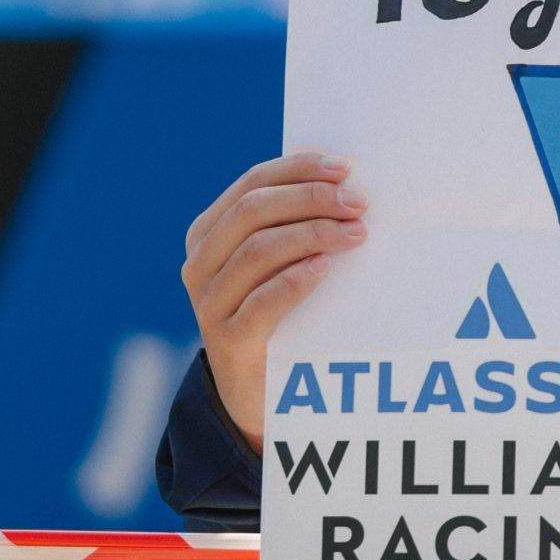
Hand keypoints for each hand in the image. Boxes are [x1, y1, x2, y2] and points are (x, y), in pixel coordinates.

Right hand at [183, 151, 363, 447]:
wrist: (256, 391)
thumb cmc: (278, 314)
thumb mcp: (279, 263)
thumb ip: (293, 224)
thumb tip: (342, 179)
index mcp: (209, 232)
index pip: (252, 183)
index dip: (298, 169)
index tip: (346, 167)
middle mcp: (200, 262)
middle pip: (253, 211)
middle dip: (310, 198)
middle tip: (358, 203)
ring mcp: (209, 302)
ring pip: (257, 250)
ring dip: (312, 235)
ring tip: (355, 234)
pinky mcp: (228, 339)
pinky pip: (260, 301)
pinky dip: (295, 279)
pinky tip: (325, 269)